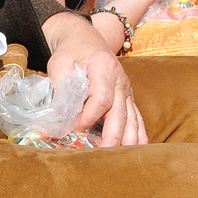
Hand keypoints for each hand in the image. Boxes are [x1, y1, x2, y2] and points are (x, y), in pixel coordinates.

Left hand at [42, 12, 147, 146]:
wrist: (84, 38)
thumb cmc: (71, 51)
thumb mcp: (59, 64)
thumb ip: (61, 89)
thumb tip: (58, 119)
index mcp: (104, 68)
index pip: (101, 98)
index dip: (89, 116)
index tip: (75, 129)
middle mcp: (120, 80)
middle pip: (120, 112)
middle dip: (113, 135)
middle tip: (105, 154)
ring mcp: (126, 89)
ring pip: (132, 117)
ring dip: (129, 139)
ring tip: (124, 159)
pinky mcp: (127, 97)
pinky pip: (137, 116)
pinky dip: (138, 133)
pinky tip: (139, 148)